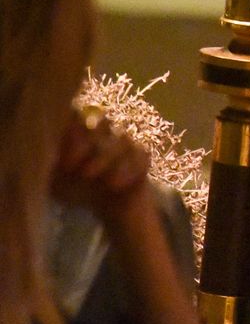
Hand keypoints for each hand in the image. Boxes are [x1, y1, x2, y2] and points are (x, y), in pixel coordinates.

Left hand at [52, 106, 152, 224]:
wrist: (110, 208)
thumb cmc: (77, 190)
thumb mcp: (54, 180)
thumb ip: (46, 165)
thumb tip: (34, 152)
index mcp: (81, 134)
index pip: (77, 115)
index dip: (68, 125)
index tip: (54, 146)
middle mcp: (105, 134)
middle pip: (101, 123)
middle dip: (84, 142)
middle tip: (69, 164)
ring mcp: (126, 145)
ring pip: (121, 139)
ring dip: (104, 157)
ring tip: (89, 175)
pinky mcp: (142, 159)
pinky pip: (140, 156)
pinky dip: (127, 169)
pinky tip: (113, 183)